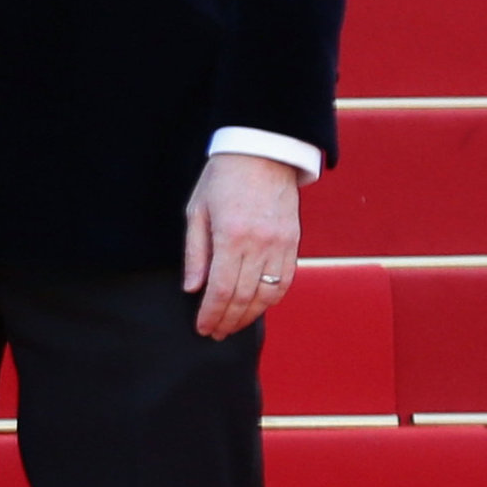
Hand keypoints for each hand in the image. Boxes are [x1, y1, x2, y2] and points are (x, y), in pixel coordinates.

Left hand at [183, 152, 300, 339]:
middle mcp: (259, 243)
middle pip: (243, 297)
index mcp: (231, 235)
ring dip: (249, 316)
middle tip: (215, 333)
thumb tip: (193, 289)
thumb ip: (196, 252)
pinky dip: (270, 300)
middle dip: (227, 321)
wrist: (262, 153)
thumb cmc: (222, 179)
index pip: (220, 289)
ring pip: (267, 295)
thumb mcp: (197, 211)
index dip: (211, 314)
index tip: (202, 328)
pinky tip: (256, 307)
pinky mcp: (293, 242)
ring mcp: (280, 244)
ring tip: (233, 326)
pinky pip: (284, 281)